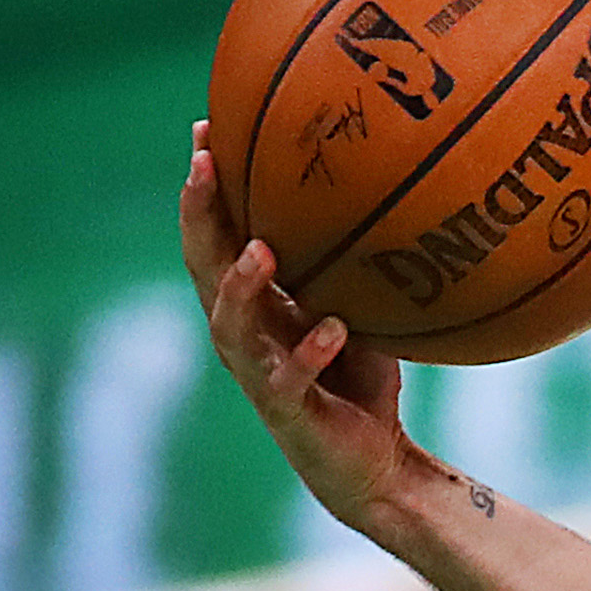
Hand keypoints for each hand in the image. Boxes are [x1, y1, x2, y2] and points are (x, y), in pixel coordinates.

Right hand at [181, 120, 417, 529]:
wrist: (372, 462)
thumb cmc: (360, 378)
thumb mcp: (360, 306)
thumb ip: (354, 263)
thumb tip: (389, 192)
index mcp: (253, 302)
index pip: (217, 233)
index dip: (207, 185)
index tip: (207, 127)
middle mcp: (243, 332)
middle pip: (205, 265)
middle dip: (201, 215)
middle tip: (206, 165)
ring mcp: (259, 372)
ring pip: (232, 323)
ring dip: (241, 285)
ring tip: (259, 249)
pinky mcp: (288, 411)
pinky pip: (290, 378)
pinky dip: (311, 351)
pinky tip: (332, 327)